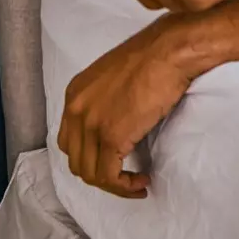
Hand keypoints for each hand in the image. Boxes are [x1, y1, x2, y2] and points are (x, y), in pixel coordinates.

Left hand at [57, 16, 196, 197]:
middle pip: (76, 160)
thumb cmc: (153, 58)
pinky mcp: (112, 137)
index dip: (90, 157)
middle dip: (100, 174)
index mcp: (75, 94)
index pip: (70, 140)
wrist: (169, 52)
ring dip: (114, 185)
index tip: (113, 161)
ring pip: (90, 174)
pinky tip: (141, 181)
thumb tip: (117, 123)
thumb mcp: (114, 78)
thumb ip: (105, 101)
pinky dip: (124, 186)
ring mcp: (91, 124)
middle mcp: (76, 110)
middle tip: (125, 176)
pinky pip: (109, 177)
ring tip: (136, 182)